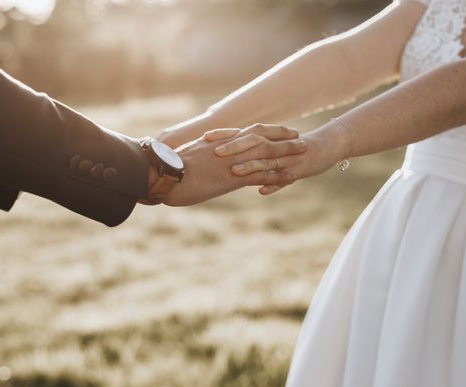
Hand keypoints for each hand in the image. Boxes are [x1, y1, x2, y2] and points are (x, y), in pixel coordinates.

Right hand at [164, 128, 306, 206]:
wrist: (162, 174)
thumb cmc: (168, 167)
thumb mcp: (186, 157)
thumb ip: (198, 154)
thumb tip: (199, 155)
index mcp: (218, 143)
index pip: (246, 133)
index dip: (264, 131)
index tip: (275, 130)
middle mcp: (229, 149)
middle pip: (261, 138)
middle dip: (281, 137)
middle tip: (298, 136)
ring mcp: (232, 162)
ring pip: (266, 154)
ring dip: (286, 153)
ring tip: (303, 153)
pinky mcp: (232, 178)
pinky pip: (260, 176)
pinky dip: (277, 176)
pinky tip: (290, 177)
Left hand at [220, 122, 350, 194]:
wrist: (328, 145)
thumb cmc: (295, 148)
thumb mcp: (273, 149)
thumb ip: (252, 154)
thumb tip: (229, 161)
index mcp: (266, 139)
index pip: (241, 134)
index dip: (223, 135)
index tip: (203, 138)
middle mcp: (274, 145)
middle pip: (251, 144)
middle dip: (233, 147)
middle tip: (214, 152)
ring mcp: (287, 157)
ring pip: (266, 160)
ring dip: (250, 166)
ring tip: (234, 171)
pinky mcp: (299, 170)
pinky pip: (284, 179)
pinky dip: (273, 185)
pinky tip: (261, 191)